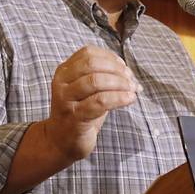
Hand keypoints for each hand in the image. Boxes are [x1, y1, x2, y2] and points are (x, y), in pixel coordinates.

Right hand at [46, 46, 139, 161]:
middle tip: (131, 80)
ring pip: (96, 81)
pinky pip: (100, 101)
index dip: (110, 57)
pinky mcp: (75, 116)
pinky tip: (129, 99)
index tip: (125, 68)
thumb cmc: (80, 112)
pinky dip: (119, 98)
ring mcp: (66, 99)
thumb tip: (130, 73)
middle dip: (116, 70)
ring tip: (132, 90)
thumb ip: (103, 77)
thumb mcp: (88, 90)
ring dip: (120, 83)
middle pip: (92, 64)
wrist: (62, 140)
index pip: (88, 53)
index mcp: (64, 71)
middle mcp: (62, 82)